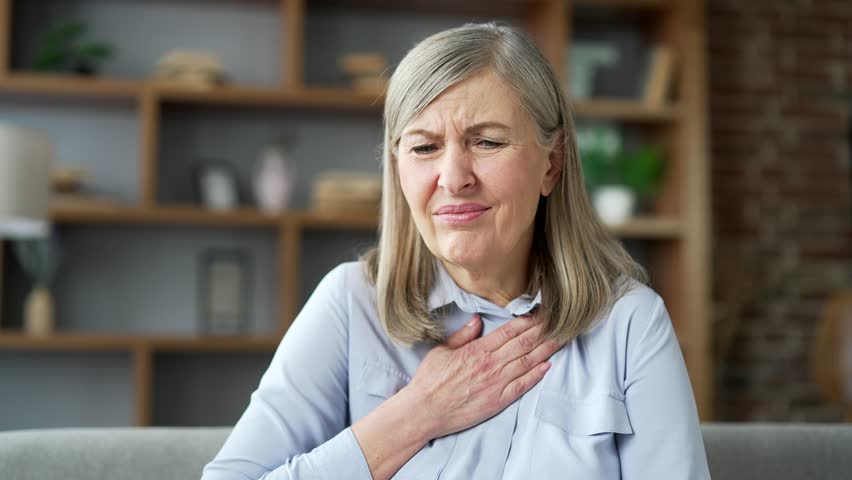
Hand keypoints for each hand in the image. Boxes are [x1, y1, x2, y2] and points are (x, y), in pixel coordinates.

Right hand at [402, 313, 560, 439]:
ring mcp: (495, 384)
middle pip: (524, 344)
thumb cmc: (430, 381)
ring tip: (561, 339)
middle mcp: (490, 365)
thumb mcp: (442, 350)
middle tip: (560, 321)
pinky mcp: (497, 401)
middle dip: (544, 331)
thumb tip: (478, 320)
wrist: (424, 411)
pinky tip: (548, 366)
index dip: (529, 321)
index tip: (542, 313)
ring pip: (527, 362)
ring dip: (546, 350)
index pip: (510, 331)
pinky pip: (522, 386)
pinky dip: (537, 375)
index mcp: (477, 350)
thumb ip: (463, 335)